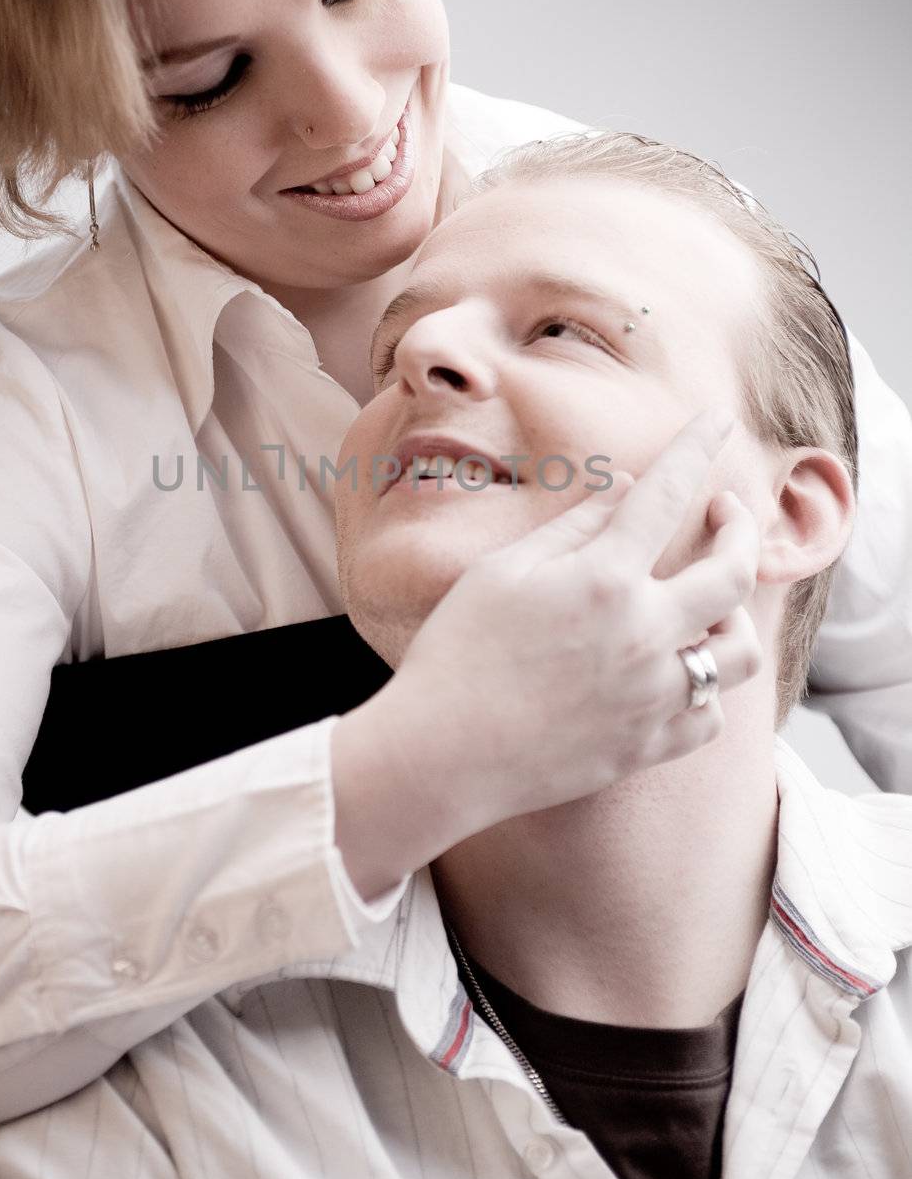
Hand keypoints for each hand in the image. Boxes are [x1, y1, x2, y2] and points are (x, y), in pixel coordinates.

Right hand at [372, 409, 762, 835]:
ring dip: (732, 617)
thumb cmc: (456, 653)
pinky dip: (704, 690)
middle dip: (740, 528)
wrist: (438, 756)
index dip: (698, 448)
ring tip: (708, 605)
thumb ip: (573, 527)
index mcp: (602, 580)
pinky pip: (710, 715)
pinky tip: (677, 674)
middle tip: (727, 514)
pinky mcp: (646, 747)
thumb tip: (627, 489)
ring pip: (739, 651)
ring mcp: (652, 696)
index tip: (719, 422)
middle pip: (733, 572)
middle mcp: (642, 635)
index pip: (667, 494)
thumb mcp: (502, 572)